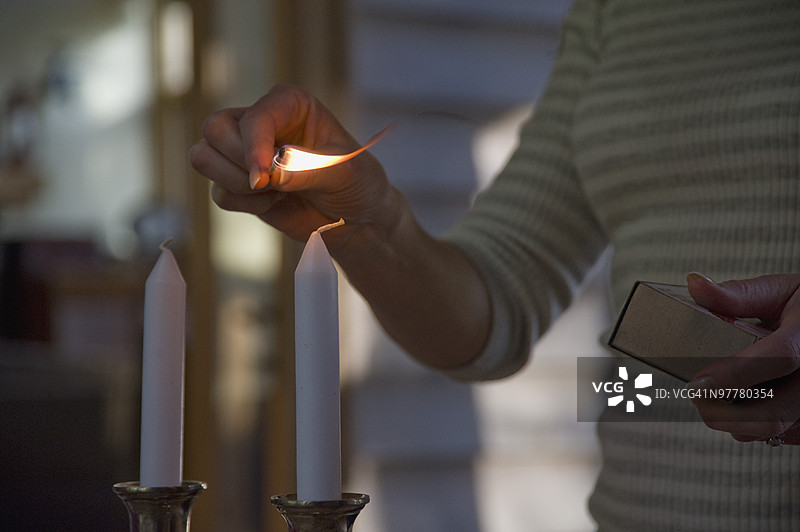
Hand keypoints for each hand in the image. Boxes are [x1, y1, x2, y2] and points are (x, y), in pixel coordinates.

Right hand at [189, 84, 398, 244]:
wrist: (356, 218)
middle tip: (273, 184)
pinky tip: (275, 203)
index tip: (263, 178)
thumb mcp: (342, 172)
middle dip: (238, 163)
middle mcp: (261, 122)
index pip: (254, 117)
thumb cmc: (356, 184)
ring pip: (203, 157)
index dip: (253, 147)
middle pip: (214, 128)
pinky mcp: (237, 183)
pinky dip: (243, 204)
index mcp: (289, 104)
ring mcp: (244, 152)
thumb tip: (266, 175)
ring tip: (275, 193)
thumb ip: (305, 170)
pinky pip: (218, 193)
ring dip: (234, 183)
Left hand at [687, 273, 799, 444]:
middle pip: (771, 412)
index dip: (735, 374)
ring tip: (711, 396)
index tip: (697, 381)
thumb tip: (695, 283)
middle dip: (721, 412)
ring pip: (769, 429)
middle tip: (694, 393)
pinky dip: (749, 425)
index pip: (778, 359)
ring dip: (731, 420)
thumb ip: (738, 293)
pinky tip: (738, 403)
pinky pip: (776, 435)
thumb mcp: (779, 291)